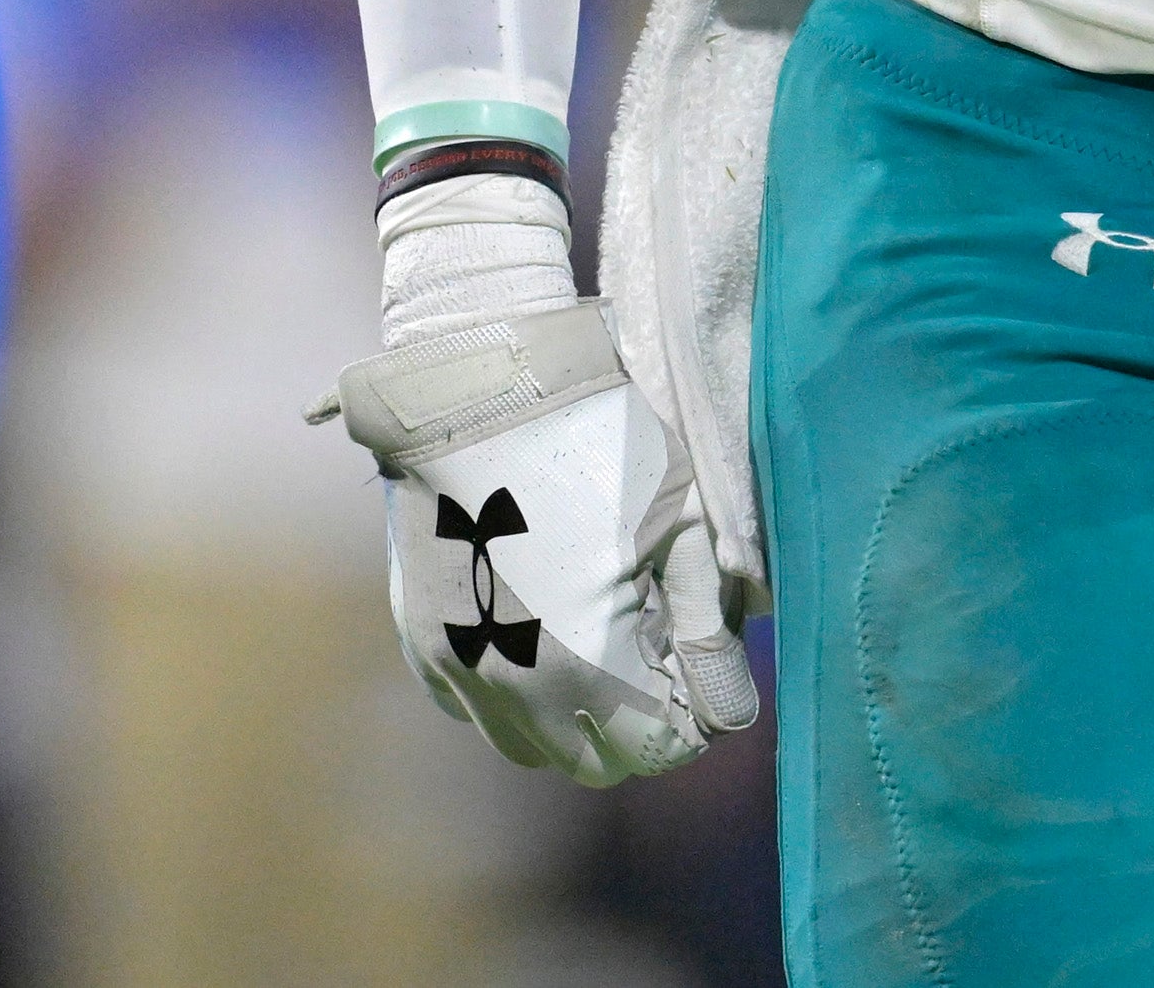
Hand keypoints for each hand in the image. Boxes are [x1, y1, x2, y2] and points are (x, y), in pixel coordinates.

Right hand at [322, 301, 754, 784]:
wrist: (477, 391)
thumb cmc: (599, 446)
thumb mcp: (682, 528)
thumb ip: (708, 629)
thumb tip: (732, 708)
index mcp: (585, 667)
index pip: (659, 749)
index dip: (696, 713)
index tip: (706, 662)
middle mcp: (510, 690)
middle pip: (594, 762)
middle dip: (640, 724)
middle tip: (663, 651)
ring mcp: (456, 671)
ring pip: (530, 747)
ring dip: (576, 719)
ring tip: (606, 638)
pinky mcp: (422, 644)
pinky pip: (475, 709)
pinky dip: (516, 695)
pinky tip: (544, 630)